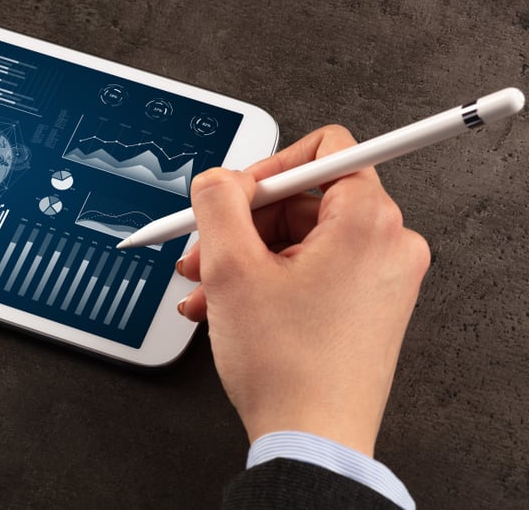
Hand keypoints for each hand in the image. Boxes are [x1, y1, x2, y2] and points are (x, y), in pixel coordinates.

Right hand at [176, 125, 429, 455]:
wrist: (312, 440)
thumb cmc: (287, 368)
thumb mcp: (231, 269)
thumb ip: (218, 203)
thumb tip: (218, 179)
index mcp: (368, 222)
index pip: (325, 150)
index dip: (268, 167)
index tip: (235, 195)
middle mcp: (387, 244)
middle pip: (304, 200)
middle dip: (242, 225)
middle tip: (204, 250)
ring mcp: (381, 278)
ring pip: (300, 240)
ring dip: (243, 258)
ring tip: (206, 288)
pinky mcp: (369, 305)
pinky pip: (312, 270)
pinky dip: (266, 280)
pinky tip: (226, 305)